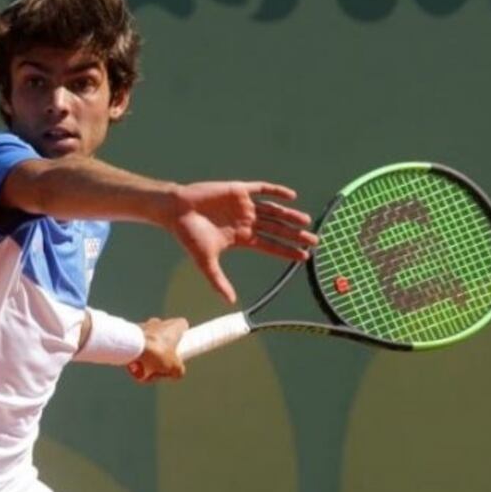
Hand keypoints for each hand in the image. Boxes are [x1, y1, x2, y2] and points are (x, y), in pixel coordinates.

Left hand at [127, 317, 188, 382]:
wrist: (130, 346)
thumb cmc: (156, 352)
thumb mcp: (174, 367)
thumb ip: (179, 371)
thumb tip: (177, 373)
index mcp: (173, 326)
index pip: (182, 325)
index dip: (183, 338)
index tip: (179, 350)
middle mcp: (158, 322)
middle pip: (165, 336)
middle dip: (164, 351)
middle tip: (162, 365)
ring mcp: (143, 326)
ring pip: (150, 342)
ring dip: (150, 356)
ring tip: (146, 371)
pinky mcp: (130, 332)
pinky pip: (137, 345)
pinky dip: (137, 356)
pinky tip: (135, 367)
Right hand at [165, 181, 318, 303]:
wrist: (175, 210)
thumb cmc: (188, 235)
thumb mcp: (205, 261)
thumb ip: (218, 280)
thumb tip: (230, 302)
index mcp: (242, 238)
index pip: (270, 245)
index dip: (286, 251)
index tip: (304, 257)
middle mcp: (246, 222)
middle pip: (276, 228)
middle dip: (295, 235)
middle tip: (315, 240)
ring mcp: (243, 206)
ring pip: (273, 210)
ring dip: (289, 215)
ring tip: (306, 220)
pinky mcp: (238, 190)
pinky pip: (261, 189)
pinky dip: (276, 191)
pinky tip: (291, 196)